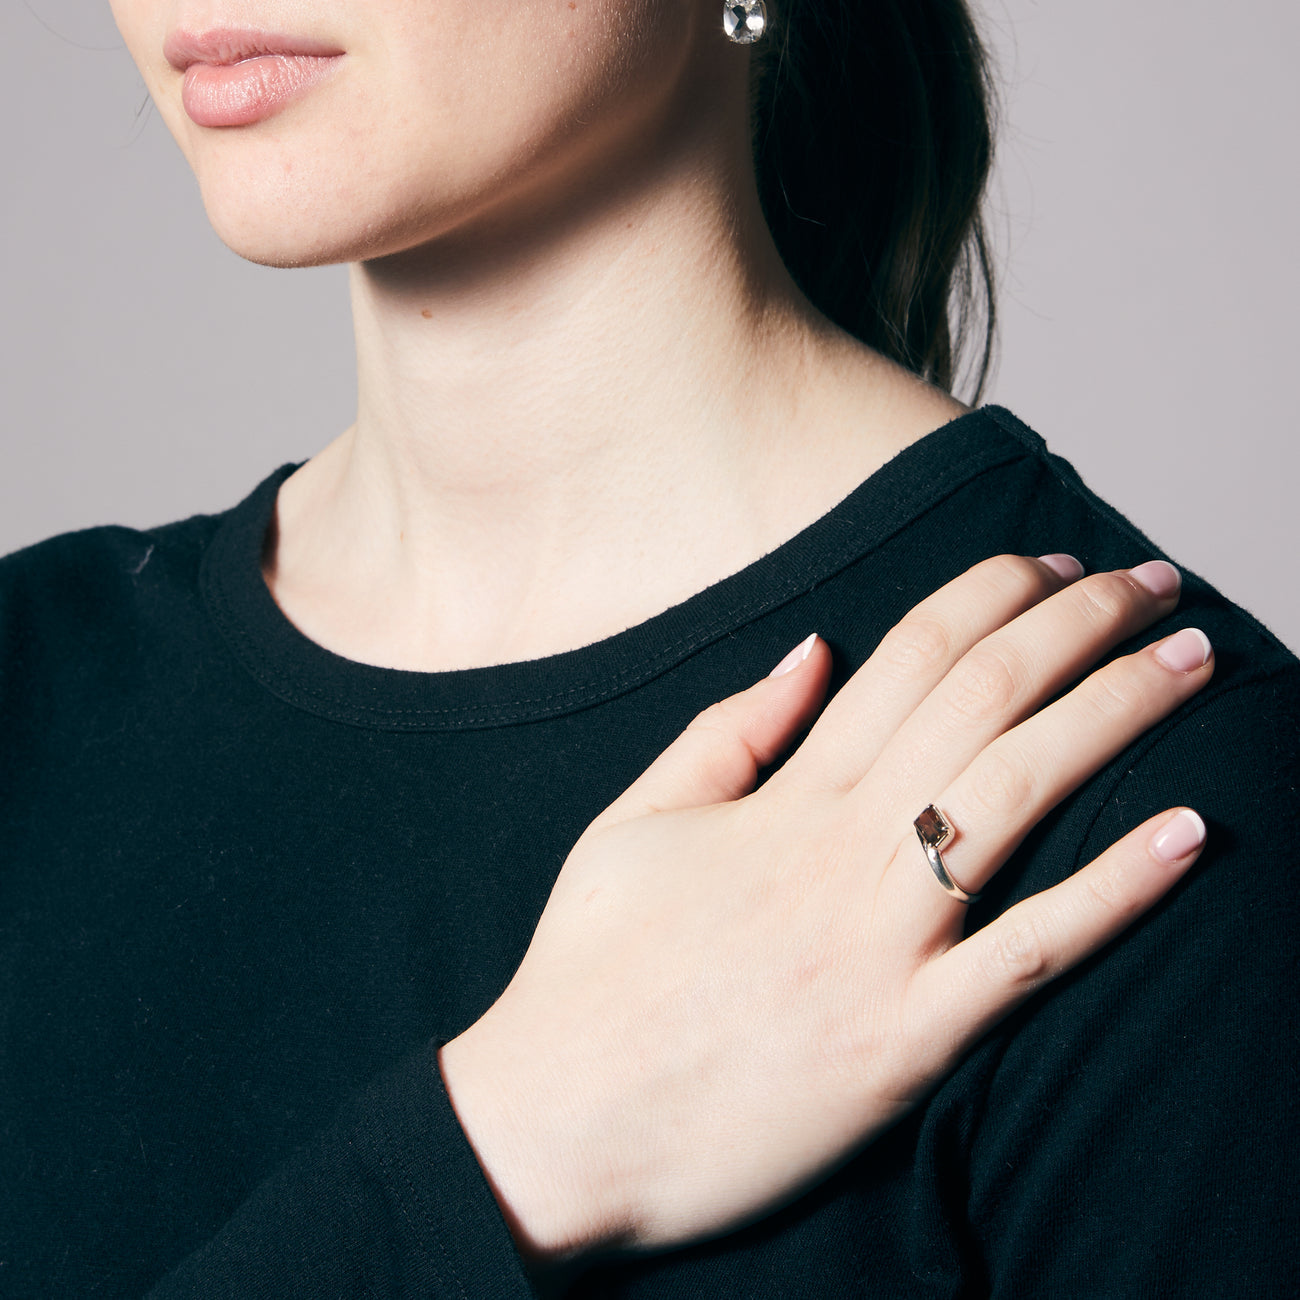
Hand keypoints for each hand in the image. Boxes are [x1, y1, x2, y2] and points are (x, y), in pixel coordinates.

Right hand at [438, 554, 1211, 1261]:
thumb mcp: (638, 820)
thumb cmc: (591, 967)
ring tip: (1192, 661)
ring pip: (1019, 794)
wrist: (562, 1122)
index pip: (910, 657)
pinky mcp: (906, 1041)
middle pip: (984, 699)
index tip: (1056, 564)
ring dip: (1118, 714)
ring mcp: (879, 943)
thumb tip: (813, 650)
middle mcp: (842, 850)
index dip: (994, 594)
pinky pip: (1030, 953)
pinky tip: (1187, 831)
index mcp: (783, 796)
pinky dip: (1116, 891)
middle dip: (1080, 626)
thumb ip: (728, 730)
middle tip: (1153, 586)